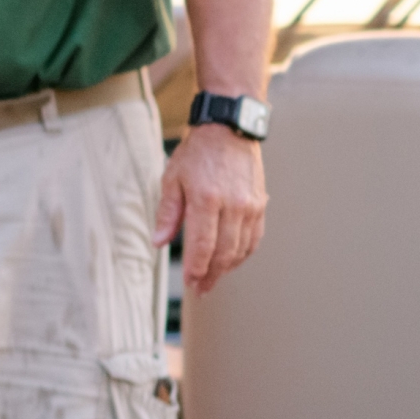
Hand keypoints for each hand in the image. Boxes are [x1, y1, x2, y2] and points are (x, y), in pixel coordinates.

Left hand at [155, 124, 266, 293]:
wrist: (229, 130)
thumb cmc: (196, 154)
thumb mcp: (172, 178)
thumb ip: (168, 213)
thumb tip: (159, 242)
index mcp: (206, 198)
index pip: (203, 245)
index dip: (197, 268)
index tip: (190, 283)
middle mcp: (233, 205)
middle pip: (224, 252)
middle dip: (212, 274)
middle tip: (201, 288)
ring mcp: (250, 206)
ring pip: (241, 249)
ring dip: (227, 268)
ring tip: (213, 277)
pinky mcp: (261, 205)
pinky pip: (254, 238)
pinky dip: (243, 254)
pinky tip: (231, 261)